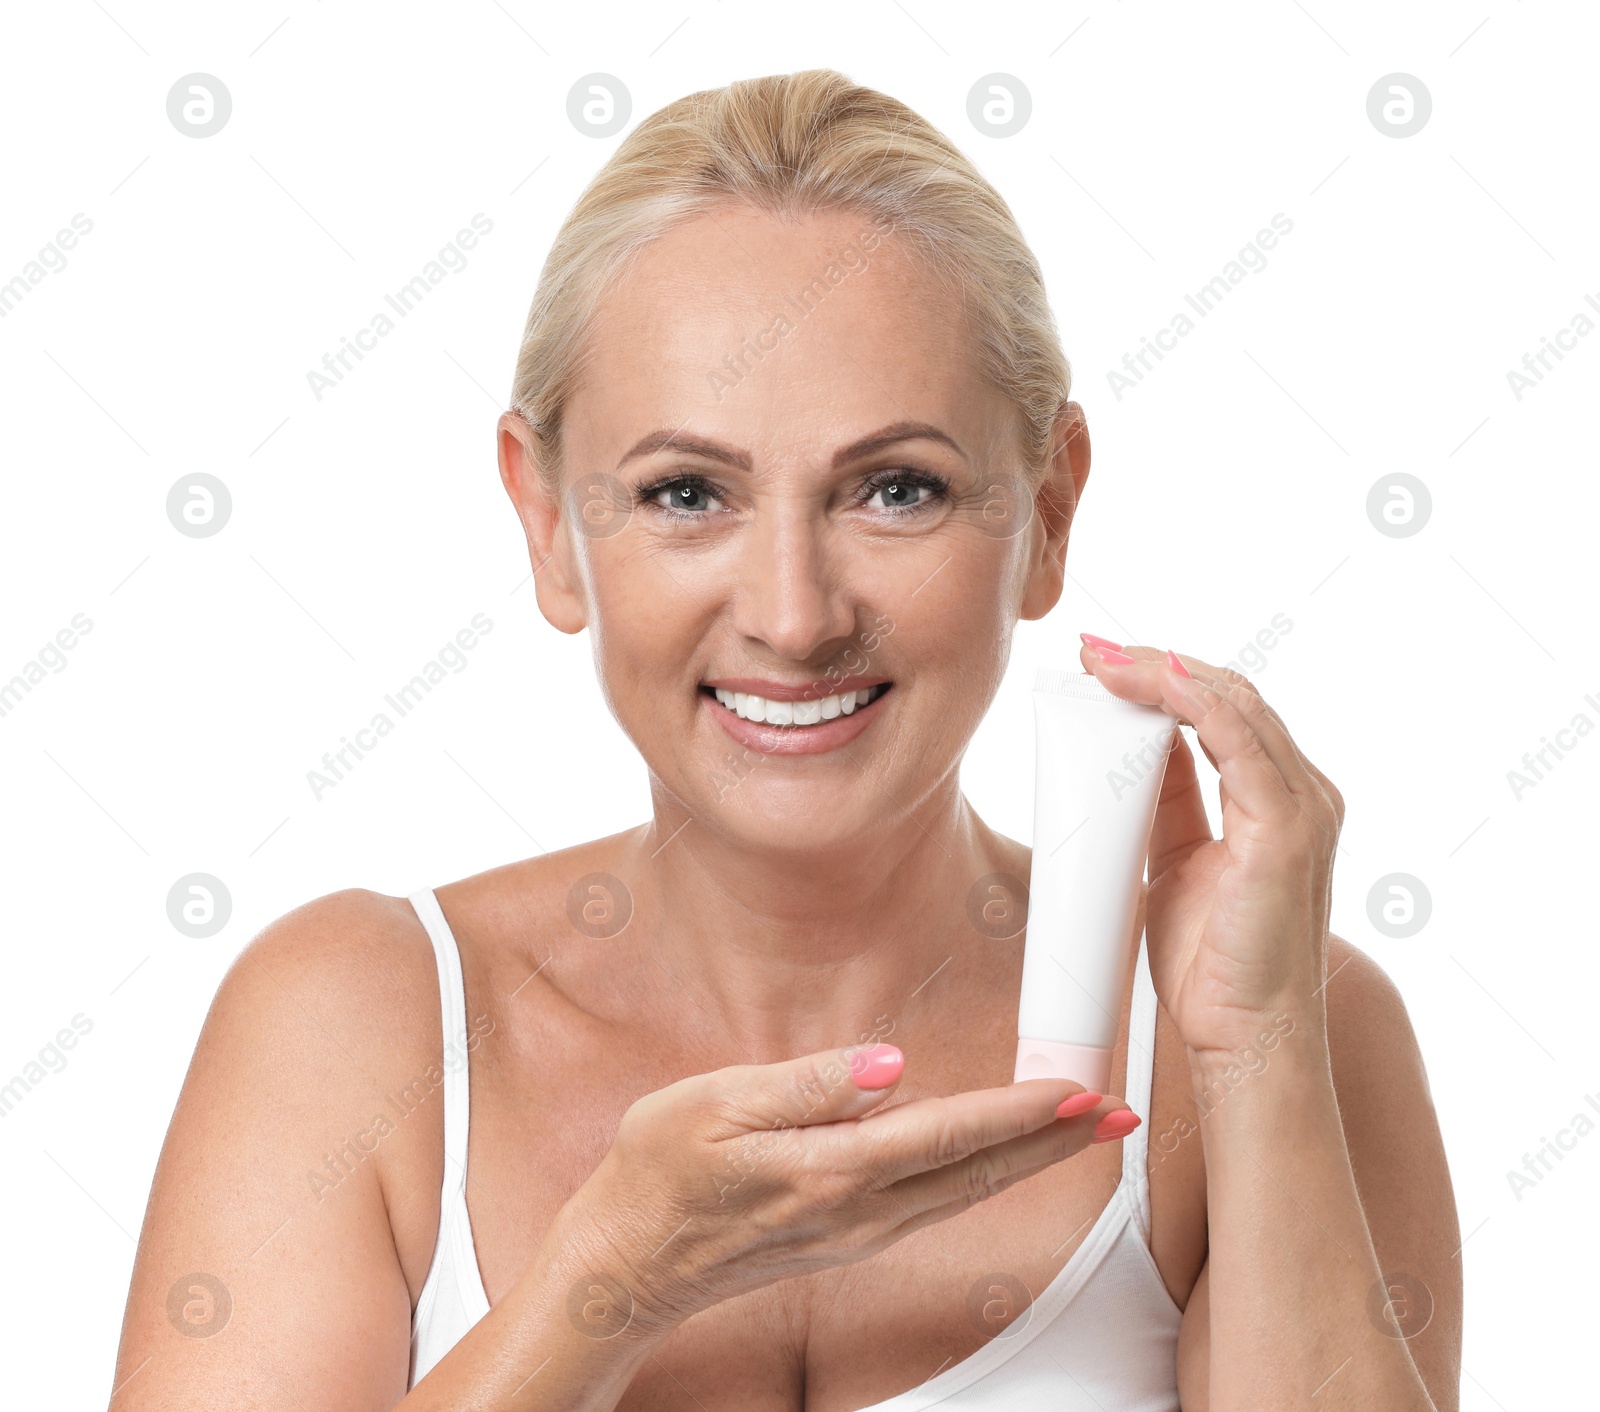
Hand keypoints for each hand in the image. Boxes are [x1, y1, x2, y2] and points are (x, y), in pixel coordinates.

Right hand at [551, 1045, 1131, 1338]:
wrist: (626, 1264)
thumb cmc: (657, 1174)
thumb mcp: (714, 1106)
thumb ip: (806, 1085)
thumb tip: (889, 1064)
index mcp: (830, 1172)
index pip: (949, 1136)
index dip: (1020, 1110)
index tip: (1079, 1087)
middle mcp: (859, 1213)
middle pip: (979, 1172)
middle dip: (1055, 1141)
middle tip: (1121, 1112)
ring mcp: (858, 1234)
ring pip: (966, 1193)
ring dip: (1031, 1159)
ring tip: (1082, 1129)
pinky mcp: (849, 1238)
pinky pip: (938, 1204)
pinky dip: (985, 1176)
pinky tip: (1001, 1158)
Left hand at [1077, 636, 1344, 1068]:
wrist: (1243, 1038)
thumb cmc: (1213, 967)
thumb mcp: (1176, 862)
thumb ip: (1168, 802)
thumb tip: (1138, 749)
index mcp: (1280, 801)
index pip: (1225, 713)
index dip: (1166, 680)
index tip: (1104, 666)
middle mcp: (1304, 794)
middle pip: (1229, 697)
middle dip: (1156, 665)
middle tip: (1092, 651)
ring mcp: (1303, 807)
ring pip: (1230, 704)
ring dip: (1160, 671)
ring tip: (1101, 659)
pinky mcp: (1287, 827)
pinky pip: (1234, 736)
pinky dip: (1186, 699)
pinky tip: (1145, 681)